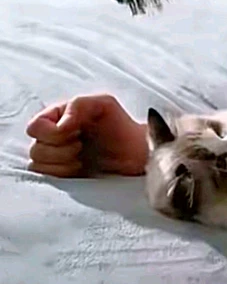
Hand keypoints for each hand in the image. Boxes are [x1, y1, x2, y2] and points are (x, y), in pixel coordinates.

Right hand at [26, 94, 148, 176]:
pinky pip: (46, 178)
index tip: (76, 132)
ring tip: (81, 157)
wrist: (135, 152)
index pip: (35, 126)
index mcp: (57, 117)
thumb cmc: (120, 125)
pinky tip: (79, 169)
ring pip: (38, 165)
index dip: (52, 132)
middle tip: (80, 145)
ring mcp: (55, 158)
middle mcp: (51, 137)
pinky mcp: (61, 176)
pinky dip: (63, 174)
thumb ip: (79, 105)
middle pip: (36, 149)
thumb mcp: (103, 104)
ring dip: (62, 162)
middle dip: (61, 150)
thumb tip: (60, 124)